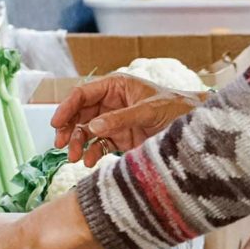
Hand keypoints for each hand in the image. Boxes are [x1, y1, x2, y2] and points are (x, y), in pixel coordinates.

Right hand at [52, 74, 206, 165]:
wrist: (193, 127)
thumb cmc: (175, 108)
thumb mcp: (148, 110)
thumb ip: (120, 118)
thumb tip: (93, 127)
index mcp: (116, 86)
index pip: (83, 94)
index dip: (67, 108)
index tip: (57, 124)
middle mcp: (111, 103)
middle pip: (80, 114)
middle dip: (69, 129)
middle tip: (61, 145)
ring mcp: (113, 121)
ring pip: (86, 131)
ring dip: (77, 144)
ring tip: (74, 157)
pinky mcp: (119, 139)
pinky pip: (98, 146)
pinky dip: (91, 154)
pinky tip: (89, 162)